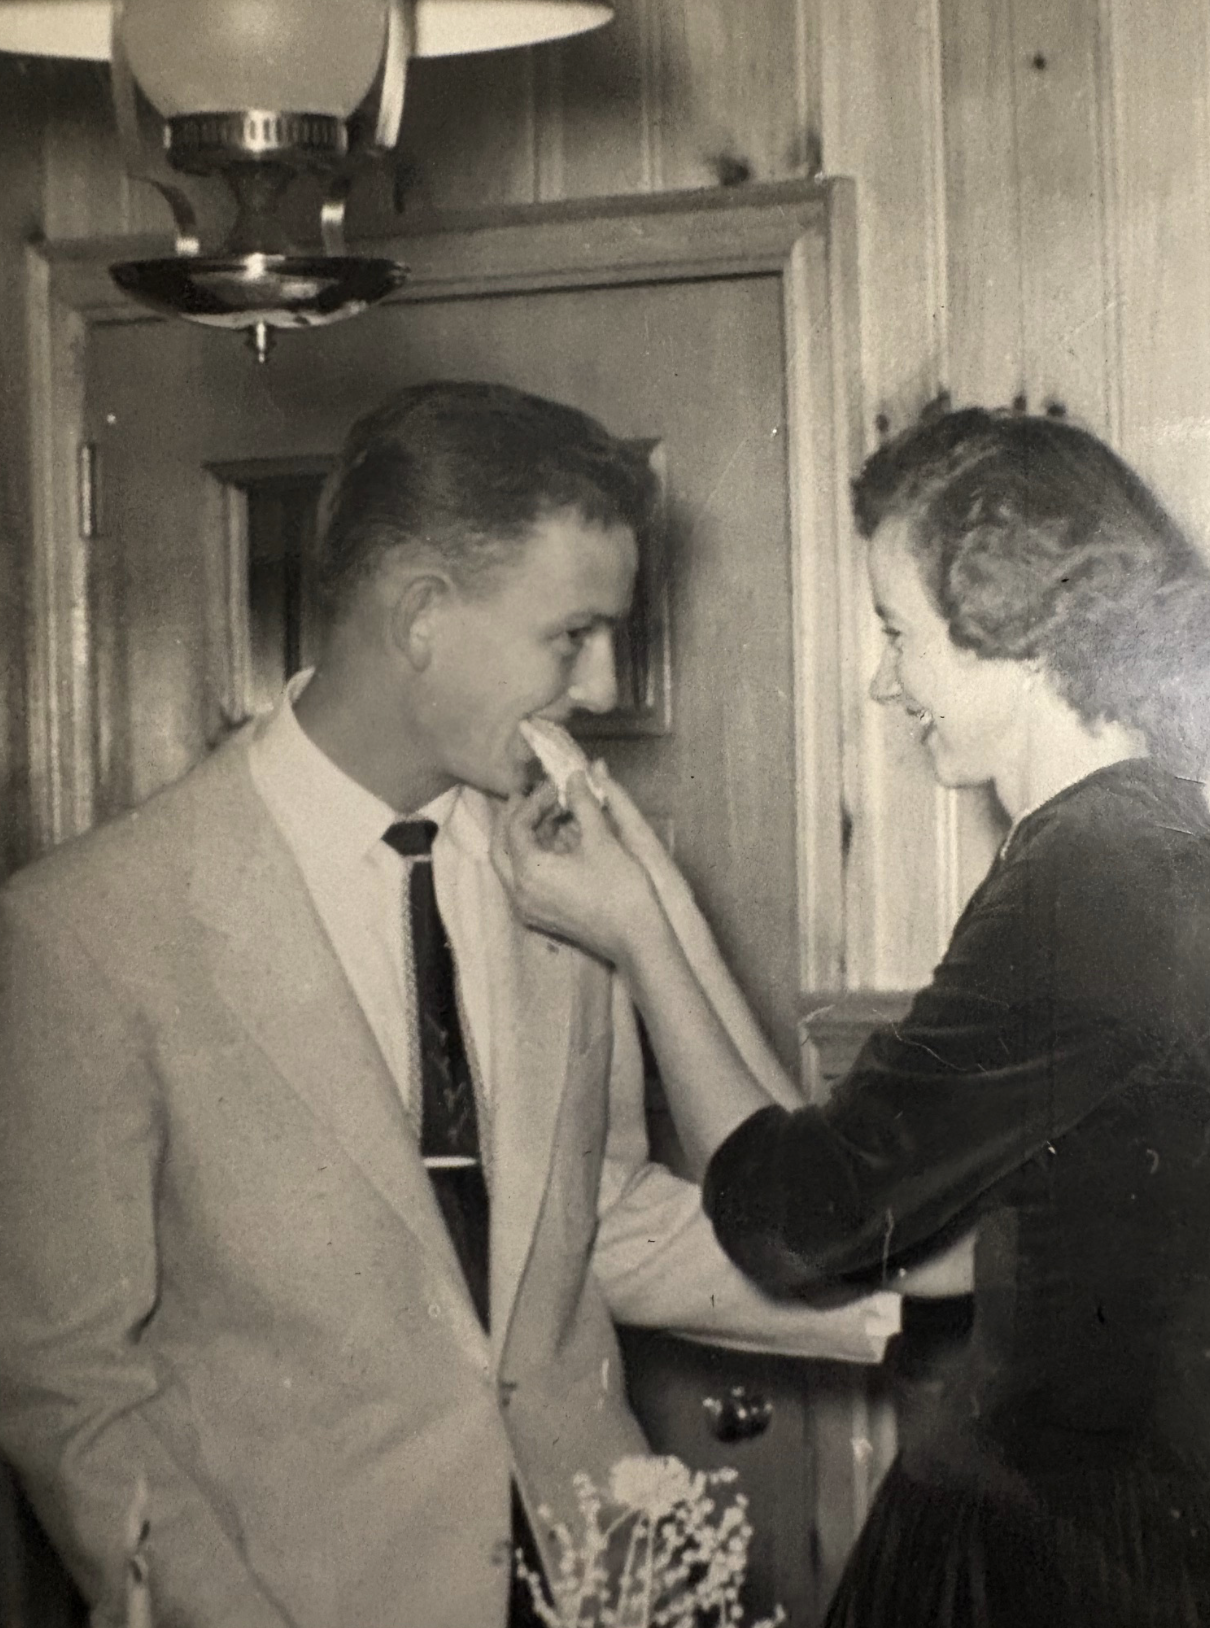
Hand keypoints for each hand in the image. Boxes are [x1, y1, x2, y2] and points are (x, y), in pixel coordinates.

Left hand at [493, 772, 658, 964]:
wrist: (637, 938)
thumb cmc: (621, 889)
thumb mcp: (602, 839)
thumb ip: (583, 803)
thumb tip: (575, 776)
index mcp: (529, 871)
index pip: (515, 826)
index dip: (533, 800)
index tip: (555, 786)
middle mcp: (520, 892)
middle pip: (500, 847)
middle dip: (514, 818)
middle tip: (531, 795)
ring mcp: (528, 908)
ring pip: (509, 865)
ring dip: (522, 837)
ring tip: (547, 815)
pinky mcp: (541, 916)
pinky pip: (522, 880)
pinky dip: (530, 857)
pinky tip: (553, 842)